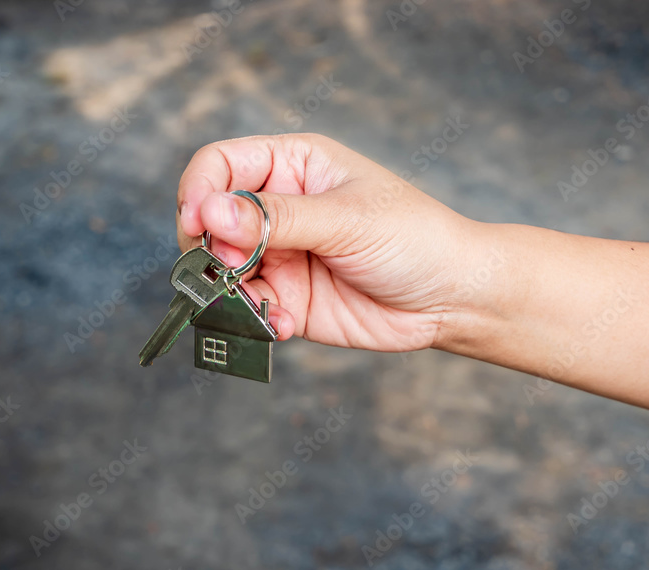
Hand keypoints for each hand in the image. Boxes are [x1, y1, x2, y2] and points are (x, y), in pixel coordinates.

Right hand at [177, 133, 479, 351]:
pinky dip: (252, 319)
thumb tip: (209, 211)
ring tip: (261, 304)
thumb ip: (277, 218)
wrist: (452, 298)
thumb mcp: (347, 220)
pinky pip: (246, 309)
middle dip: (211, 249)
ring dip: (228, 291)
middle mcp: (279, 208)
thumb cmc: (414, 238)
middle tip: (234, 269)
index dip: (199, 191)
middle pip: (210, 221)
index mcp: (293, 166)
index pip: (220, 165)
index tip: (197, 222)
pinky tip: (282, 325)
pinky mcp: (286, 299)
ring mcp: (280, 256)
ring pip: (221, 271)